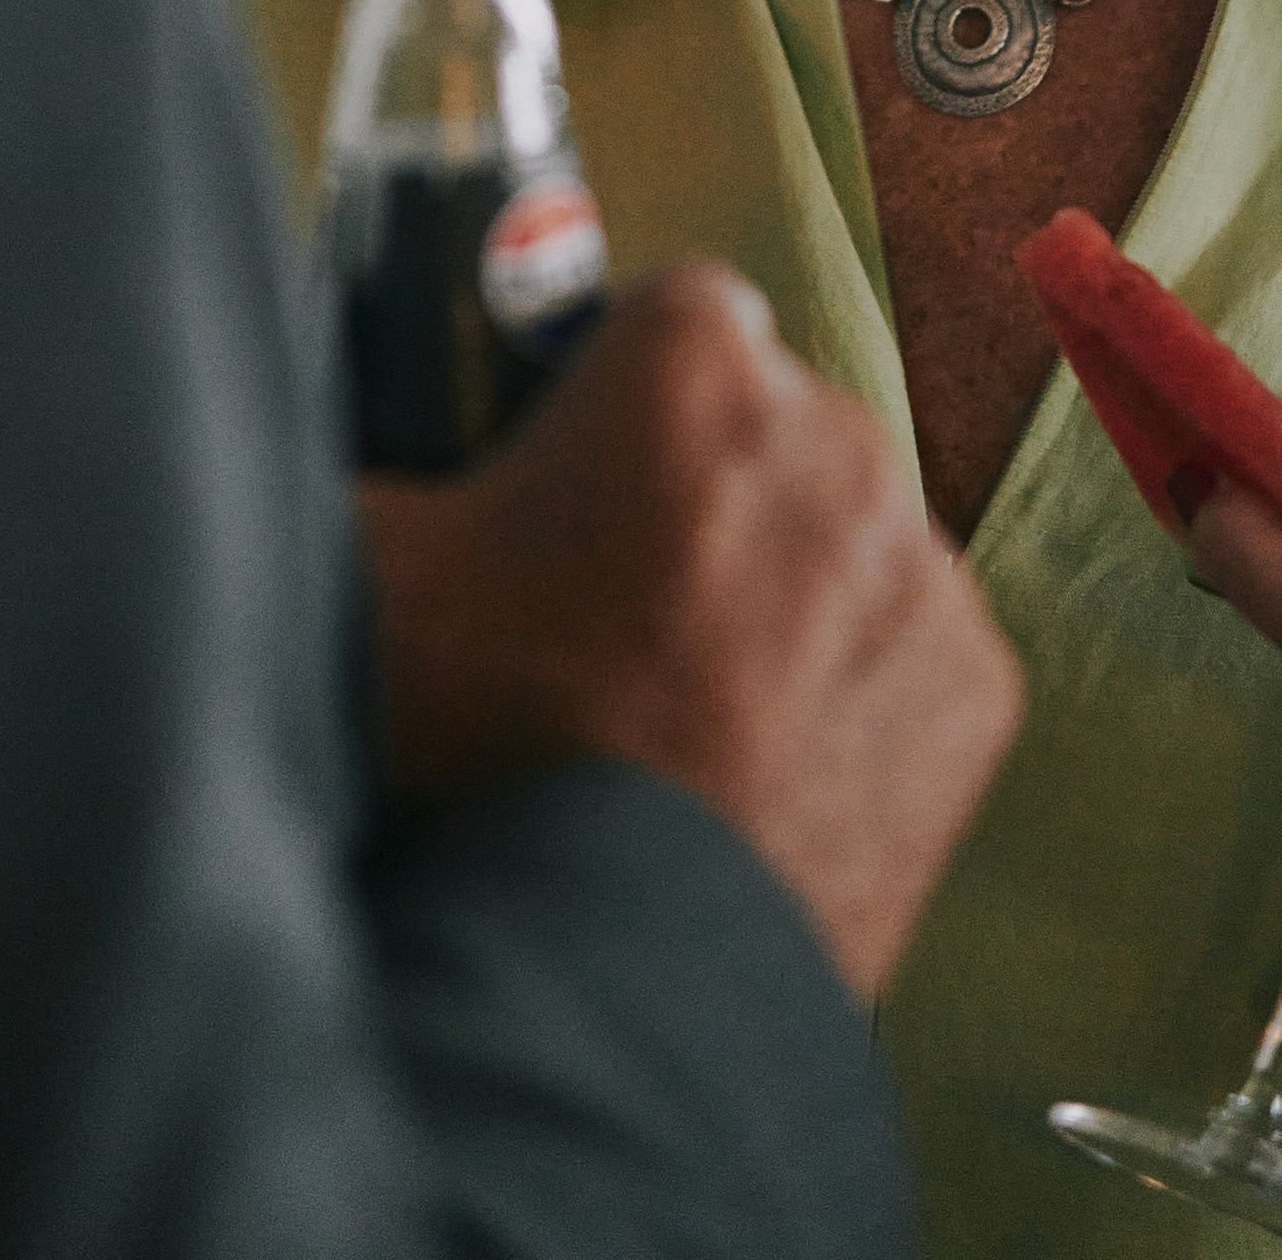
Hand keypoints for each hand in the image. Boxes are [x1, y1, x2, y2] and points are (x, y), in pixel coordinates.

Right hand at [356, 262, 1023, 996]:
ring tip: (682, 714)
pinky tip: (758, 772)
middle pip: (770, 428)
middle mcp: (834, 433)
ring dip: (785, 598)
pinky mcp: (976, 688)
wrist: (600, 965)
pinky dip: (854, 702)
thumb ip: (371, 458)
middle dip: (707, 498)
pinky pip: (910, 658)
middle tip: (614, 618)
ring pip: (847, 543)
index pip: (675, 315)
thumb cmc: (479, 757)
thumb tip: (306, 425)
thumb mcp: (365, 566)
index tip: (579, 481)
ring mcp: (920, 564)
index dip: (620, 398)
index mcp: (691, 361)